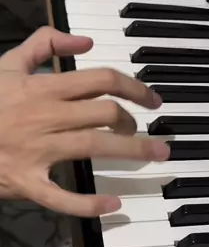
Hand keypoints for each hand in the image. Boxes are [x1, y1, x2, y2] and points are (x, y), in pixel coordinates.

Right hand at [0, 26, 169, 216]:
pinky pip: (63, 197)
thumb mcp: (7, 64)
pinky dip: (89, 204)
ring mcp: (38, 151)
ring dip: (134, 150)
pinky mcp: (28, 183)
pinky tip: (113, 205)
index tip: (152, 100)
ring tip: (156, 155)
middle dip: (135, 122)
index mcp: (44, 88)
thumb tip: (85, 41)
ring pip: (96, 147)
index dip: (135, 87)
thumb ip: (44, 43)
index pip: (102, 80)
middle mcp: (47, 117)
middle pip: (107, 113)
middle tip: (143, 129)